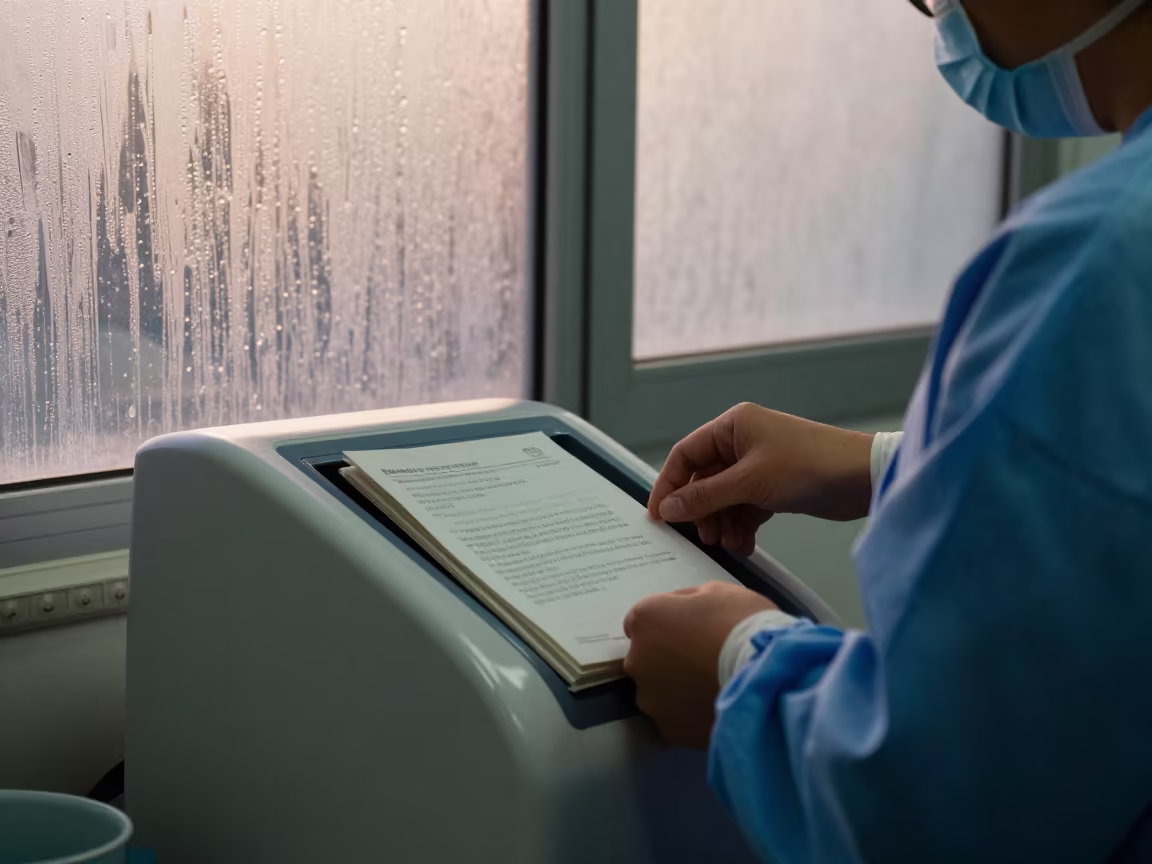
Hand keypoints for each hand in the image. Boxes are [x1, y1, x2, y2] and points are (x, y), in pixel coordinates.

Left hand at [623, 582, 778, 748]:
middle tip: (702, 660)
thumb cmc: (743, 625)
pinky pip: (676, 719)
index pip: (642, 622)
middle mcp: (637, 660)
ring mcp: (651, 699)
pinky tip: (715, 708)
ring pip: (658, 693)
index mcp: (646, 620)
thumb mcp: (716, 592)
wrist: (767, 676)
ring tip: (711, 688)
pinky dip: (689, 715)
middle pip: (646, 659)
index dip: (667, 625)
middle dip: (667, 658)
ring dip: (676, 689)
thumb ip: (687, 601)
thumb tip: (680, 611)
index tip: (689, 632)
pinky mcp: (669, 730)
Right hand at [648, 403, 874, 554]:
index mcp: (733, 426)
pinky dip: (741, 526)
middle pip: (703, 480)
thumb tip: (668, 509)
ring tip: (728, 543)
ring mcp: (758, 466)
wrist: (863, 478)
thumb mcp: (750, 482)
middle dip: (701, 511)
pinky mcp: (774, 487)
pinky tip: (745, 544)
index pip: (685, 455)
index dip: (669, 485)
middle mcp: (742, 442)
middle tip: (703, 537)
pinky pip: (744, 508)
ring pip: (723, 498)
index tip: (659, 516)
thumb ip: (705, 497)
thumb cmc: (809, 465)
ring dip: (722, 523)